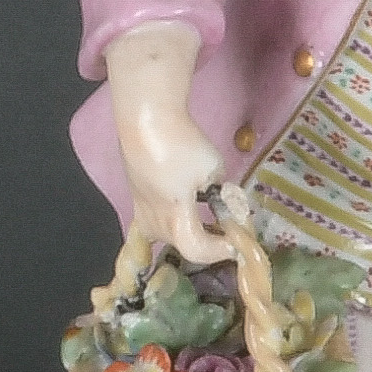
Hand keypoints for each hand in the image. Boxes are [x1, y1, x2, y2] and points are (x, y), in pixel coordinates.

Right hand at [105, 22, 223, 263]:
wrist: (145, 121)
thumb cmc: (181, 146)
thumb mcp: (213, 169)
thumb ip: (220, 191)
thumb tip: (222, 200)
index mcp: (176, 218)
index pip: (197, 250)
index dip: (219, 251)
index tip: (236, 241)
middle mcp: (154, 221)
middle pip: (181, 246)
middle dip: (206, 241)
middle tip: (225, 229)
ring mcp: (140, 208)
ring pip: (164, 236)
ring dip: (185, 233)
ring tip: (203, 220)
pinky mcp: (135, 195)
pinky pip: (153, 222)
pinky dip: (170, 220)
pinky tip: (181, 204)